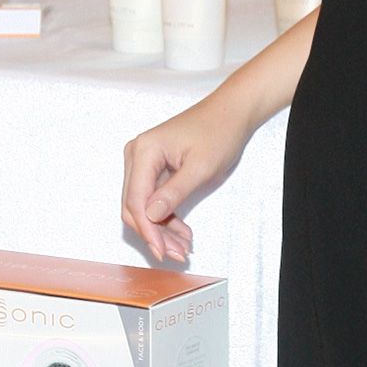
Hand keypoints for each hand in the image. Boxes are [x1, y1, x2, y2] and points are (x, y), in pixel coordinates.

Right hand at [121, 92, 252, 264]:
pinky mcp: (154, 167)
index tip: (162, 251)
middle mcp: (137, 155)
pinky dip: (166, 217)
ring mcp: (144, 161)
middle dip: (154, 233)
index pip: (136, 200)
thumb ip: (174, 193)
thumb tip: (150, 216)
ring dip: (161, 229)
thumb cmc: (219, 132)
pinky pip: (153, 198)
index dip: (147, 230)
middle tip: (176, 254)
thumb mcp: (200, 168)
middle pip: (135, 205)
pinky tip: (182, 233)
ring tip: (183, 248)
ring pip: (144, 205)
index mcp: (144, 151)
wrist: (232, 113)